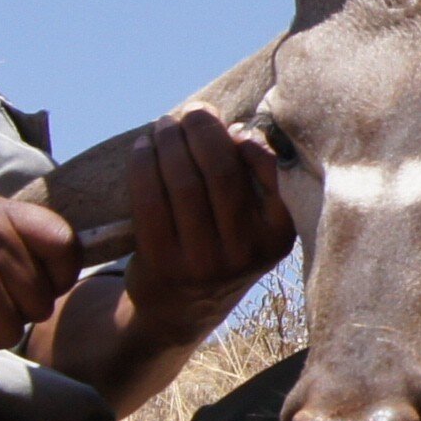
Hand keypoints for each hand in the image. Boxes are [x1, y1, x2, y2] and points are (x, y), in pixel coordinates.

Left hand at [116, 109, 294, 341]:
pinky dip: (143, 164)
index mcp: (278, 236)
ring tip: (164, 126)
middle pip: (221, 170)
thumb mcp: (254, 225)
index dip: (248, 138)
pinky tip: (142, 148)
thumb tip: (228, 126)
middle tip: (192, 111)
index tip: (230, 124)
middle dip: (202, 130)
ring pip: (183, 181)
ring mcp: (203, 261)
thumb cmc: (221, 248)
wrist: (182, 309)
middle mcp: (246, 252)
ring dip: (169, 142)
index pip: (272, 172)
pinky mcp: (163, 263)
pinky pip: (149, 199)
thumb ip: (251, 180)